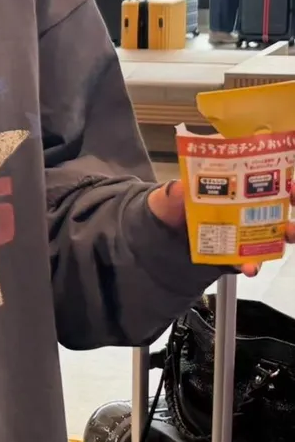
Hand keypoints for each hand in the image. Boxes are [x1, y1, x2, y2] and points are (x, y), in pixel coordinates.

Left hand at [149, 180, 294, 276]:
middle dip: (290, 201)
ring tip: (288, 234)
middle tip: (293, 197)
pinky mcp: (236, 256)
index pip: (262, 174)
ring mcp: (242, 233)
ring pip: (272, 232)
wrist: (159, 245)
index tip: (289, 178)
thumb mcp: (165, 200)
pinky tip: (250, 268)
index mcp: (229, 186)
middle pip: (277, 202)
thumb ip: (170, 196)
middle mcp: (242, 207)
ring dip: (285, 232)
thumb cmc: (168, 213)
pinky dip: (253, 264)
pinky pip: (250, 260)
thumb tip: (178, 188)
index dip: (280, 173)